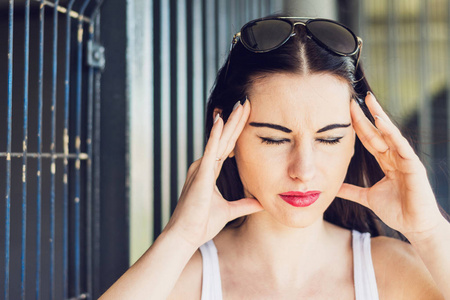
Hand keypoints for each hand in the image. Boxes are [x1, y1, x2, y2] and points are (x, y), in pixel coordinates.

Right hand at [164, 99, 262, 247]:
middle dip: (235, 121)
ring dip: (229, 122)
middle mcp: (204, 166)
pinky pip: (210, 151)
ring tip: (240, 105)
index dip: (236, 131)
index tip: (245, 117)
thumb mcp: (229, 211)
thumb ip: (244, 204)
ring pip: (219, 140)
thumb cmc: (201, 224)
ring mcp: (201, 168)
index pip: (227, 147)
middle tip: (245, 102)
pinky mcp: (200, 175)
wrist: (185, 236)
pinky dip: (215, 135)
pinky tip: (221, 121)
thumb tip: (261, 202)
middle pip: (224, 139)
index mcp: (209, 172)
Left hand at [337, 92, 443, 238]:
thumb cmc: (395, 211)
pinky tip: (383, 123)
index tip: (345, 111)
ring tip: (369, 102)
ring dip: (379, 117)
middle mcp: (395, 156)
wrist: (414, 226)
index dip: (358, 126)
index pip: (369, 139)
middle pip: (378, 132)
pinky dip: (392, 134)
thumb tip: (332, 188)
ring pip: (390, 134)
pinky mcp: (414, 166)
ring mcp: (405, 159)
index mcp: (386, 161)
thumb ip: (350, 190)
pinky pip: (402, 147)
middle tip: (354, 98)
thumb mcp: (366, 197)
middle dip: (366, 115)